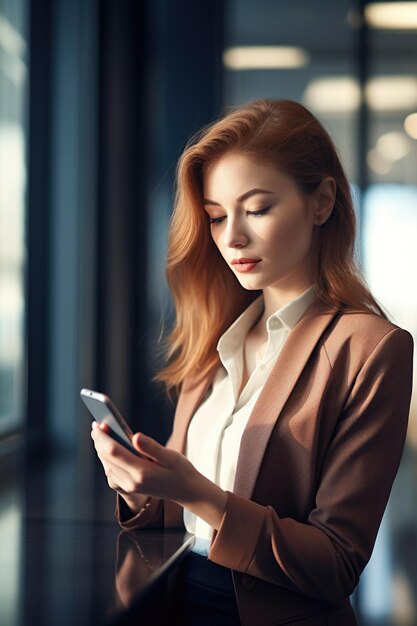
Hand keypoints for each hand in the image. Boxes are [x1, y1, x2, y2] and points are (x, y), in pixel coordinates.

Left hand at [90, 422, 227, 527]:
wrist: (186, 491)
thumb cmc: (180, 470)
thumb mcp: (170, 456)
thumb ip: (151, 447)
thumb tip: (135, 436)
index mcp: (142, 472)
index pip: (113, 452)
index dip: (103, 437)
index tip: (99, 424)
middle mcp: (131, 482)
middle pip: (107, 458)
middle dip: (100, 440)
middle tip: (97, 424)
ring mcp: (129, 487)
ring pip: (107, 466)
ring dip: (101, 449)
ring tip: (100, 433)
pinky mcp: (128, 489)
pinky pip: (111, 473)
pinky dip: (107, 459)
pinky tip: (108, 448)